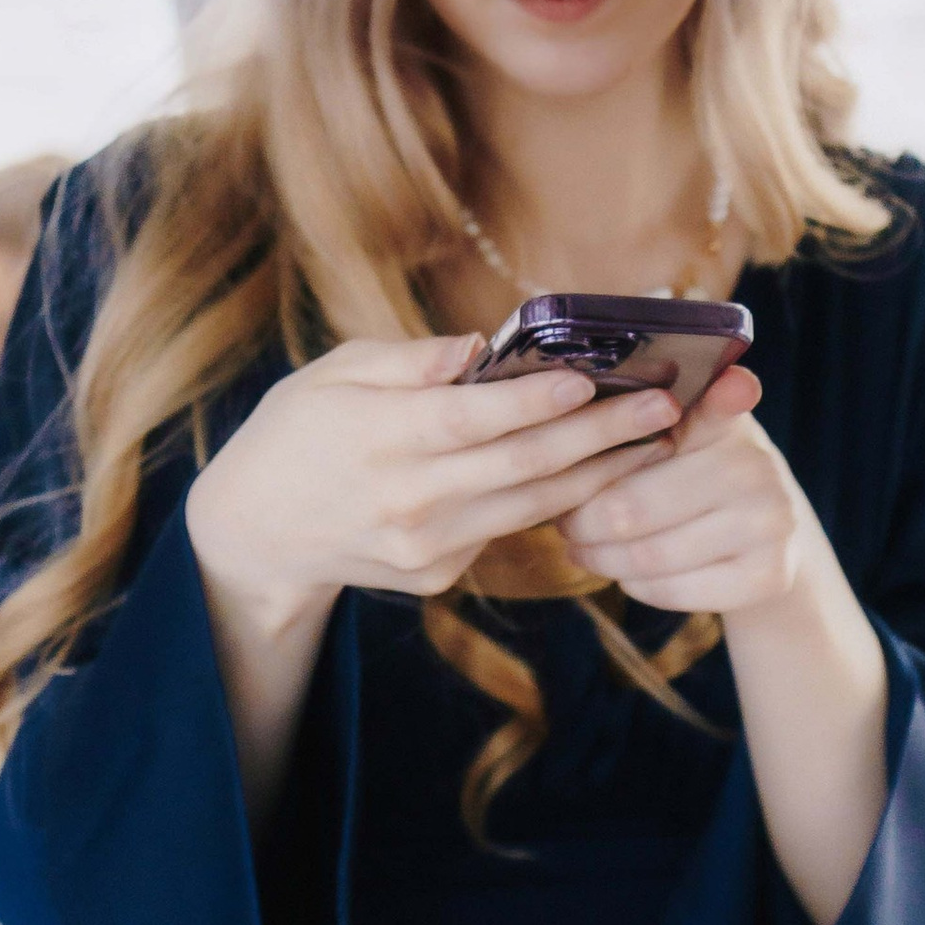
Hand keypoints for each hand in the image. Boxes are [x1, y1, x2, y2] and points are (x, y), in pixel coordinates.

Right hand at [188, 336, 678, 635]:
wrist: (259, 531)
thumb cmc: (298, 433)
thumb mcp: (333, 376)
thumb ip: (408, 361)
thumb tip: (477, 349)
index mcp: (377, 438)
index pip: (472, 420)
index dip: (534, 402)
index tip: (589, 380)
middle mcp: (408, 500)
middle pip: (521, 466)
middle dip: (602, 436)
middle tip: (665, 410)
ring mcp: (426, 547)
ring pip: (531, 507)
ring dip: (601, 474)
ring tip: (657, 442)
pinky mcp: (437, 576)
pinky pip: (507, 531)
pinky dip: (556, 502)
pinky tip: (600, 472)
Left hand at [557, 364, 809, 614]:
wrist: (771, 541)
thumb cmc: (700, 479)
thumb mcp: (684, 437)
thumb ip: (643, 417)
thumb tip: (576, 400)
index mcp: (727, 420)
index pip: (712, 407)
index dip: (699, 403)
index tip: (691, 396)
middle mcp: (756, 465)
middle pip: (633, 507)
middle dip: (583, 521)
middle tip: (565, 524)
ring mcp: (769, 522)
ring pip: (648, 556)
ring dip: (601, 558)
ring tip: (582, 549)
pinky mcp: (768, 575)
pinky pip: (671, 590)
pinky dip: (635, 586)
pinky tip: (626, 574)